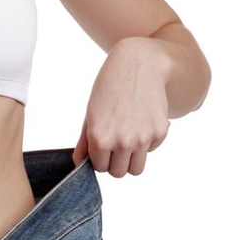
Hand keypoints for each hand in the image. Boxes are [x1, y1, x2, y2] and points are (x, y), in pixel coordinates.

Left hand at [72, 38, 170, 176]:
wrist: (139, 65)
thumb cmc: (109, 88)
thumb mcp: (90, 113)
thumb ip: (84, 142)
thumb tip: (78, 164)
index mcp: (100, 139)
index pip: (100, 168)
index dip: (100, 159)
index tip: (102, 148)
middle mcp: (122, 142)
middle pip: (119, 173)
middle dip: (115, 163)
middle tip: (115, 146)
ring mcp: (143, 138)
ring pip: (136, 169)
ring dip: (131, 159)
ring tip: (128, 140)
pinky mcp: (160, 132)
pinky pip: (151, 150)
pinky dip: (147, 142)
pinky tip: (142, 121)